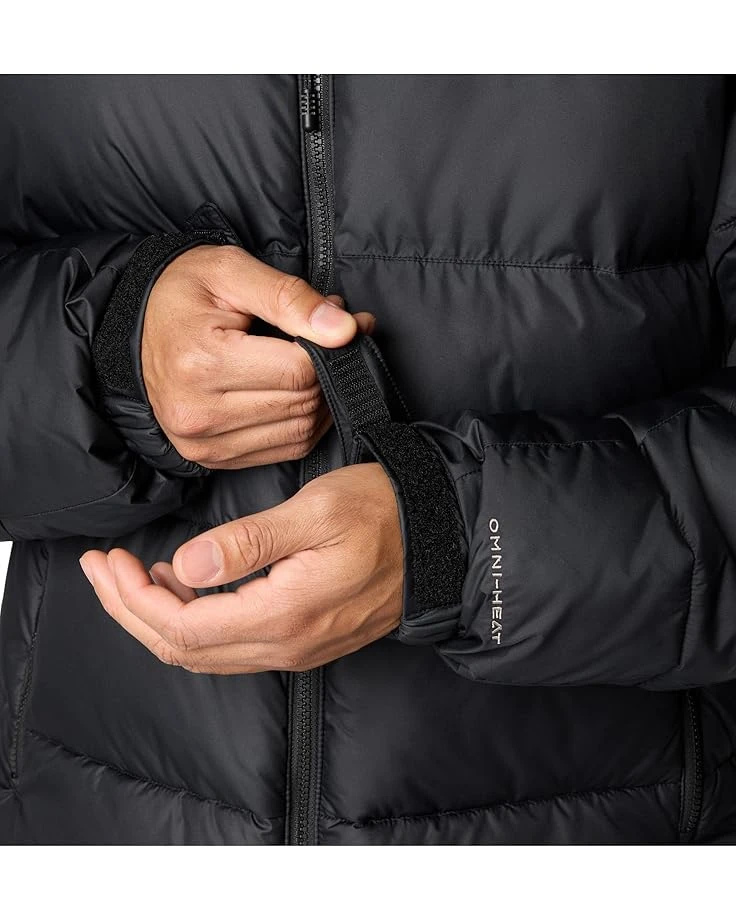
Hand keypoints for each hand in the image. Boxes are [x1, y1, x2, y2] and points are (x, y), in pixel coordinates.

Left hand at [79, 464, 402, 672]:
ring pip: (203, 652)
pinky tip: (183, 585)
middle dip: (130, 610)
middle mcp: (286, 645)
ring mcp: (296, 649)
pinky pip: (231, 646)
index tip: (111, 562)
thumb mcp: (314, 512)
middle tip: (102, 569)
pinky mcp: (303, 641)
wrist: (441, 539)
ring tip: (130, 574)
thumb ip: (248, 543)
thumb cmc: (383, 513)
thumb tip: (186, 569)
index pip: (183, 627)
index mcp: (285, 614)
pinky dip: (193, 620)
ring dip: (157, 617)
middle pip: (183, 649)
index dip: (134, 600)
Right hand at [142, 245, 374, 467]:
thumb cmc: (183, 293)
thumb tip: (345, 329)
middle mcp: (199, 412)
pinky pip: (284, 450)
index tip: (344, 323)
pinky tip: (298, 393)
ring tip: (313, 363)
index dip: (334, 346)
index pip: (299, 371)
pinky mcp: (211, 457)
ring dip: (321, 399)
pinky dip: (303, 423)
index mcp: (202, 363)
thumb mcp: (232, 271)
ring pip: (300, 431)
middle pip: (302, 403)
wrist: (135, 327)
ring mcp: (203, 442)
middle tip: (332, 338)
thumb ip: (290, 297)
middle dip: (329, 369)